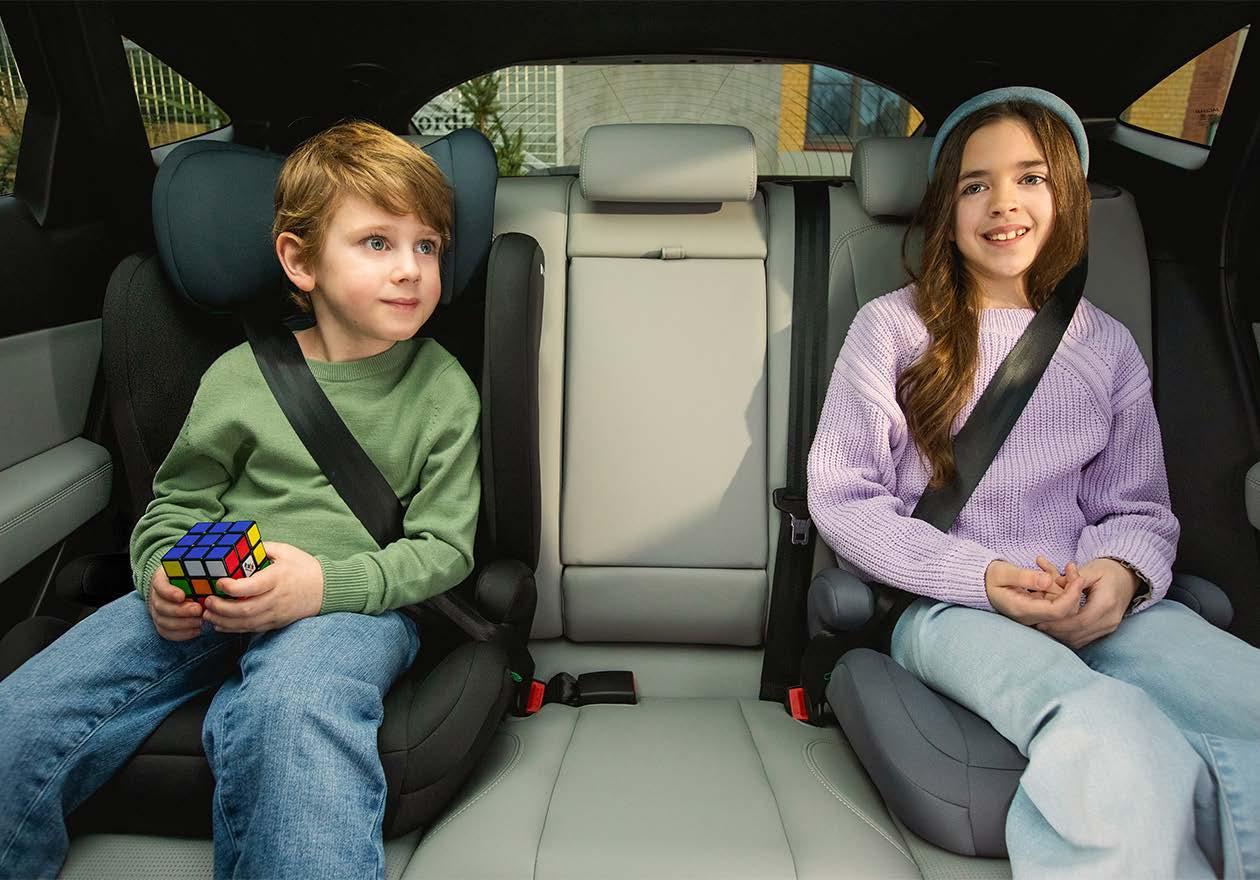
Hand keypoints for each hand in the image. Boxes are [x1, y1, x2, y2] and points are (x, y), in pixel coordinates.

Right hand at [148, 568, 204, 640]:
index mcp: (162, 579)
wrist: (178, 586)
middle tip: (198, 610)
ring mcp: (157, 611)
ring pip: (163, 621)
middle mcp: (156, 596)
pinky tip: (196, 630)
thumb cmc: (188, 575)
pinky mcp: (162, 624)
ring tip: (200, 621)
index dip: (169, 592)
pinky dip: (181, 634)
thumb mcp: (192, 568)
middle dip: (180, 610)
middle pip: (161, 606)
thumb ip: (200, 571)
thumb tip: (220, 575)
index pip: (160, 585)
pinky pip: (167, 632)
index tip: (181, 596)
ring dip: (182, 624)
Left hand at [202, 541, 324, 633]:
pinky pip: (252, 629)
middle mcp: (277, 598)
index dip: (232, 587)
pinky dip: (234, 629)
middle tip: (207, 602)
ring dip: (224, 621)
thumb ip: (262, 548)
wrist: (326, 589)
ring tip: (208, 614)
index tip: (219, 583)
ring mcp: (277, 613)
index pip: (252, 587)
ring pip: (246, 623)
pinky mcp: (277, 622)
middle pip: (245, 610)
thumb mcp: (286, 551)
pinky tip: (220, 624)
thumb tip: (239, 547)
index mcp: (278, 578)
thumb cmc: (304, 567)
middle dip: (221, 608)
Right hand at [985, 556, 1085, 625]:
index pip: (1056, 611)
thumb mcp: (1003, 573)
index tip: (1078, 578)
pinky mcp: (1038, 607)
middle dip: (1073, 590)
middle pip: (1064, 611)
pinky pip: (1056, 598)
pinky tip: (1050, 569)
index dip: (1071, 596)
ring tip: (1063, 565)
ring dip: (1067, 585)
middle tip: (1072, 568)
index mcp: (1022, 610)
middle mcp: (1031, 616)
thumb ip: (1025, 577)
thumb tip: (1047, 580)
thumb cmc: (989, 577)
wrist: (981, 583)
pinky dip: (1058, 583)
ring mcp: (1036, 613)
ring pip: (1062, 604)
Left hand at [1036, 558, 1137, 648]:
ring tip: (1044, 627)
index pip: (1080, 620)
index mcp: (1106, 603)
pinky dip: (1069, 636)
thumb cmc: (1108, 571)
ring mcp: (1110, 627)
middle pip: (1079, 633)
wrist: (1127, 578)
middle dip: (1056, 631)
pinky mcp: (1106, 631)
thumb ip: (1074, 578)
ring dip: (1061, 636)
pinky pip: (1085, 640)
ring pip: (1081, 639)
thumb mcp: (1092, 569)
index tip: (1041, 620)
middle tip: (1038, 625)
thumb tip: (1054, 582)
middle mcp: (1110, 619)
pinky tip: (1056, 629)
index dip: (1059, 623)